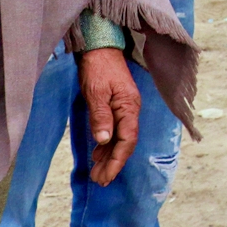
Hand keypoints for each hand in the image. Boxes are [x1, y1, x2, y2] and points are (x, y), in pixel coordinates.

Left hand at [77, 46, 140, 184]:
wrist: (99, 46)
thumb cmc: (97, 67)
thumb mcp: (96, 92)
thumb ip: (101, 116)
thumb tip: (105, 140)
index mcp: (129, 107)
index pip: (127, 140)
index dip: (118, 161)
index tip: (106, 176)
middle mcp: (130, 110)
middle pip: (125, 143)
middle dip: (113, 164)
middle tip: (99, 180)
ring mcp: (124, 108)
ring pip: (120, 139)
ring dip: (109, 157)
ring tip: (97, 173)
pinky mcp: (116, 106)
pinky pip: (115, 130)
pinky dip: (106, 145)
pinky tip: (98, 154)